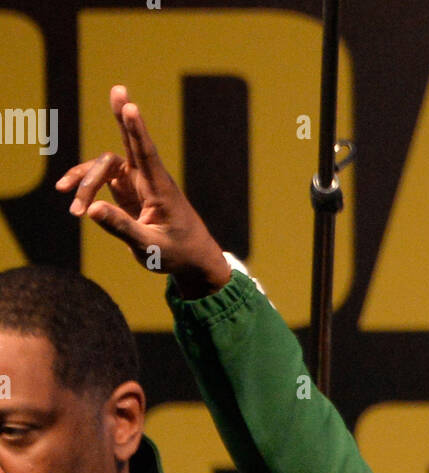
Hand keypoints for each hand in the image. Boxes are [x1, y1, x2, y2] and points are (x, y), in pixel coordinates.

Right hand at [55, 84, 230, 297]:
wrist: (191, 261)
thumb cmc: (177, 254)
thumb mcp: (149, 247)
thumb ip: (122, 228)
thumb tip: (91, 209)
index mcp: (161, 190)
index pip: (147, 154)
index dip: (137, 130)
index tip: (131, 106)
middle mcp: (148, 180)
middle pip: (130, 143)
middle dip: (121, 118)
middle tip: (119, 90)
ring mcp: (136, 183)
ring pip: (104, 167)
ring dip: (85, 181)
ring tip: (71, 205)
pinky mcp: (126, 192)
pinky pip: (100, 181)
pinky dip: (85, 189)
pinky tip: (76, 205)